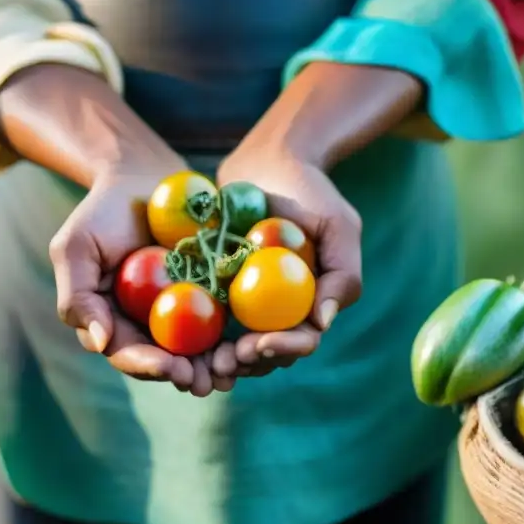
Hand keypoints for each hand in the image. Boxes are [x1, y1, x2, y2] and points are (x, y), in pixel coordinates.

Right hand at [50, 168, 233, 394]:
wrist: (143, 175)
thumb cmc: (102, 210)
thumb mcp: (76, 246)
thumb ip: (79, 296)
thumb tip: (101, 344)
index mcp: (113, 321)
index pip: (129, 353)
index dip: (149, 366)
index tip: (172, 368)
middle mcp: (147, 324)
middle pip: (167, 360)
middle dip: (187, 374)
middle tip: (206, 381)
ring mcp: (180, 310)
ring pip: (199, 348)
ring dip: (216, 364)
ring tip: (232, 370)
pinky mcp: (210, 292)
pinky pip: (226, 318)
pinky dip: (237, 333)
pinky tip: (253, 340)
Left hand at [212, 145, 361, 377]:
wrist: (267, 161)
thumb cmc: (309, 191)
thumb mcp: (337, 225)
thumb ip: (343, 273)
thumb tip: (323, 323)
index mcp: (311, 303)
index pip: (302, 339)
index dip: (283, 348)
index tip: (259, 343)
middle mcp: (279, 311)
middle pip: (266, 352)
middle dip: (248, 362)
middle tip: (225, 362)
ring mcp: (246, 303)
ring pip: (235, 345)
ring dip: (221, 359)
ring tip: (203, 362)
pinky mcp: (215, 289)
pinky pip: (204, 320)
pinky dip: (196, 338)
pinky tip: (181, 344)